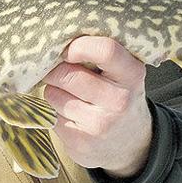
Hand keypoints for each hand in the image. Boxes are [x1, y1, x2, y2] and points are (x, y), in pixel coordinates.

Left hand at [42, 36, 152, 178]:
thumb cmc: (118, 95)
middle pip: (67, 74)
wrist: (131, 144)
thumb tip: (58, 38)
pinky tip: (70, 114)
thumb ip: (101, 53)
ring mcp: (99, 125)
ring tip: (70, 95)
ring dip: (53, 91)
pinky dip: (53, 111)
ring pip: (53, 94)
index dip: (79, 46)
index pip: (105, 50)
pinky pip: (50, 115)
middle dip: (55, 69)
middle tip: (59, 70)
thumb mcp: (123, 72)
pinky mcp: (80, 143)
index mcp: (132, 74)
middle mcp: (119, 101)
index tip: (68, 49)